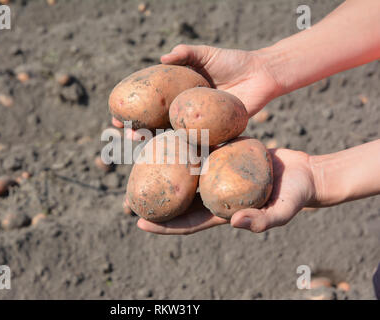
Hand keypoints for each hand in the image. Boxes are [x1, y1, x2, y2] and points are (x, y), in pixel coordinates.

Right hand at [111, 44, 282, 137]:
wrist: (261, 74)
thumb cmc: (233, 61)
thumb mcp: (206, 54)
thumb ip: (186, 53)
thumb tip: (163, 57)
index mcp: (178, 94)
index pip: (150, 103)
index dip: (134, 109)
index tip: (118, 113)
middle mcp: (184, 111)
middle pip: (156, 124)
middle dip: (138, 130)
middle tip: (125, 133)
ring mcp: (198, 124)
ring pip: (172, 137)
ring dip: (156, 143)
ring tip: (141, 144)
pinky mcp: (214, 134)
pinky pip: (198, 145)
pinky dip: (184, 152)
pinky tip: (170, 156)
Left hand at [137, 148, 316, 234]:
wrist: (303, 172)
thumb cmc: (294, 196)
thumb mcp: (282, 211)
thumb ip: (262, 220)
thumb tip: (236, 223)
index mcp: (219, 212)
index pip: (186, 223)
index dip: (164, 226)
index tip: (140, 223)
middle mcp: (211, 193)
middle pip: (177, 199)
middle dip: (153, 198)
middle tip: (126, 194)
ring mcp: (214, 174)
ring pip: (182, 172)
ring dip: (161, 167)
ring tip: (137, 158)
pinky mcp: (220, 154)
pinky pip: (196, 149)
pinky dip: (181, 145)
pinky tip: (164, 134)